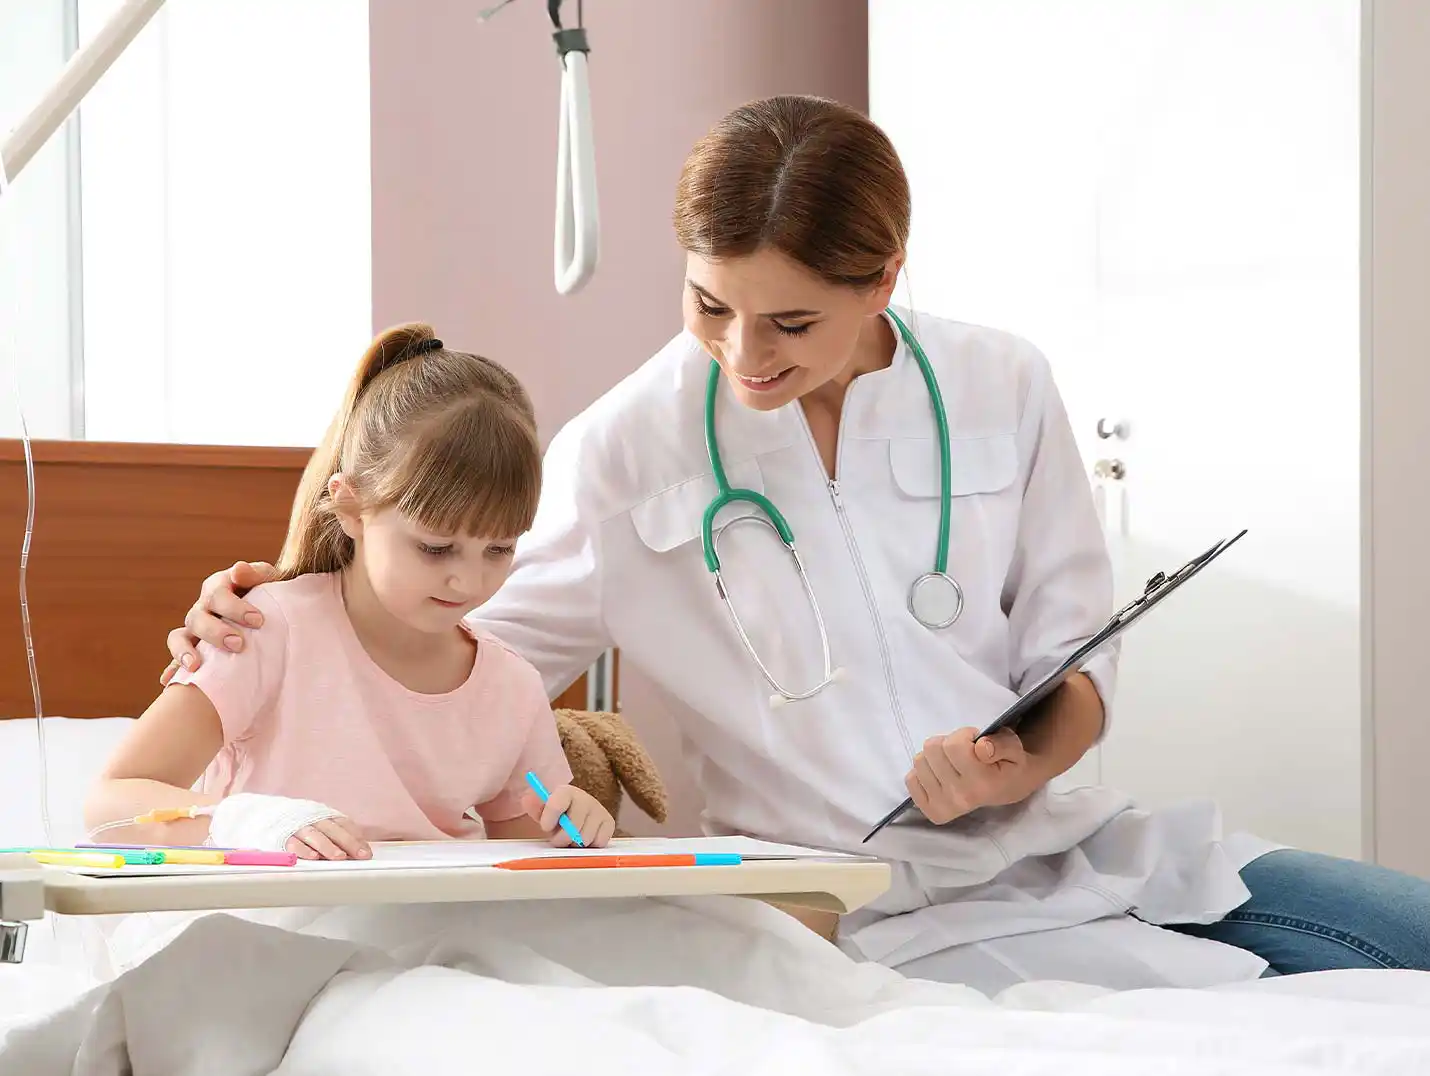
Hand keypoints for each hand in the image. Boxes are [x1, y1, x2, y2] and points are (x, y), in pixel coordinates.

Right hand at [161, 560, 277, 684]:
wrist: (270, 609)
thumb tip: (238, 569)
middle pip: (198, 617)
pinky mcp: (193, 647)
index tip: (258, 620)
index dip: (235, 607)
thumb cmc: (269, 593)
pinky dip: (172, 668)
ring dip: (186, 651)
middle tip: (238, 644)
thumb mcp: (267, 580)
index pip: (218, 594)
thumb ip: (256, 573)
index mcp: (218, 587)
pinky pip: (176, 658)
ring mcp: (195, 628)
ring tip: (195, 666)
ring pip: (181, 637)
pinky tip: (169, 681)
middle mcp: (203, 607)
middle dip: (216, 632)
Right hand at [287, 816, 371, 861]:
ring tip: (339, 857)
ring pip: (314, 836)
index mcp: (323, 814)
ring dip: (328, 846)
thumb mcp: (318, 822)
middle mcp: (312, 818)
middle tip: (360, 855)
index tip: (366, 852)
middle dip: (348, 842)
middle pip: (333, 829)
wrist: (265, 813)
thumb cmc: (298, 823)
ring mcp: (297, 826)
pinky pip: (293, 843)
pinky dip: (302, 850)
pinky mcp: (281, 836)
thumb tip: (357, 849)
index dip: (356, 837)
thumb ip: (335, 833)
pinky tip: (312, 857)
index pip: (343, 824)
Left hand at [522, 785, 614, 848]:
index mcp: (566, 792)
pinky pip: (599, 842)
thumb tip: (527, 799)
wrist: (575, 816)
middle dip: (562, 838)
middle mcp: (585, 798)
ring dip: (575, 844)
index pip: (558, 802)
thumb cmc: (557, 816)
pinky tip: (584, 839)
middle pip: (573, 826)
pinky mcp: (609, 823)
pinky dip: (590, 846)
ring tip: (571, 839)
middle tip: (558, 839)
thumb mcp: (543, 811)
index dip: (551, 817)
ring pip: (585, 837)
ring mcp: (599, 810)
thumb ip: (535, 807)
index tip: (545, 827)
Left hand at [905, 727, 1034, 824]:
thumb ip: (1002, 744)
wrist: (1010, 788)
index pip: (954, 744)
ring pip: (919, 760)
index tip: (976, 742)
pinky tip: (941, 774)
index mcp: (982, 784)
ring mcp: (943, 806)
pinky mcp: (930, 810)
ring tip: (953, 763)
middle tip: (963, 753)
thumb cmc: (1009, 764)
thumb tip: (982, 748)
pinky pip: (910, 779)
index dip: (964, 735)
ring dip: (935, 756)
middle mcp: (960, 798)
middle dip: (948, 743)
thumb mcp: (1015, 748)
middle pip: (932, 748)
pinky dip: (924, 771)